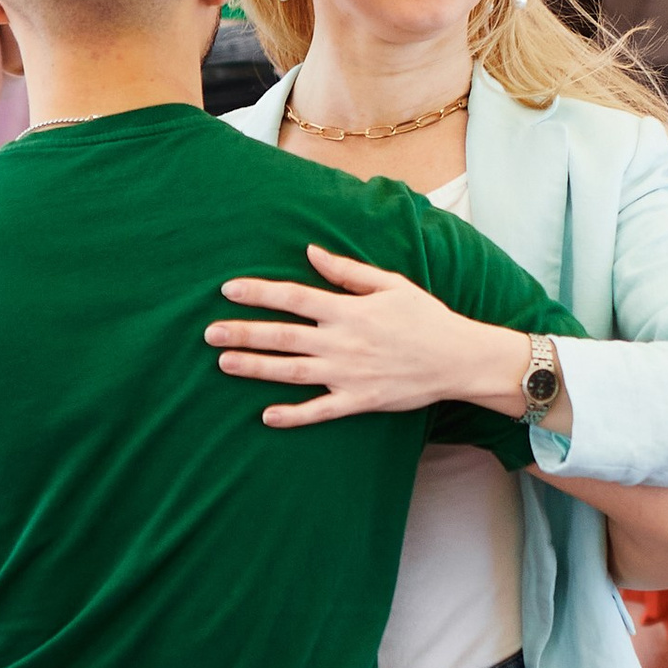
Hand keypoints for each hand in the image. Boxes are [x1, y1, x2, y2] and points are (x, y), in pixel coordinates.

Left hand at [208, 245, 528, 424]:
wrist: (459, 358)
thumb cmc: (426, 317)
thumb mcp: (390, 284)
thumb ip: (347, 271)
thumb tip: (310, 252)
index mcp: (348, 310)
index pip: (294, 297)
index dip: (259, 293)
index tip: (228, 290)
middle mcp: (342, 341)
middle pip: (283, 336)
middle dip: (243, 334)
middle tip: (208, 334)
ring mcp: (348, 374)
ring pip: (292, 372)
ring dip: (256, 368)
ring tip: (224, 364)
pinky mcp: (359, 401)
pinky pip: (320, 411)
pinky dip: (293, 415)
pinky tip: (266, 415)